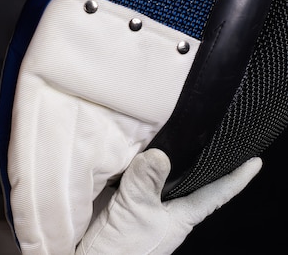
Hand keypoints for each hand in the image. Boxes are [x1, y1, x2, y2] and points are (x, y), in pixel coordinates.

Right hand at [76, 148, 261, 254]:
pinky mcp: (122, 201)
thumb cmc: (123, 249)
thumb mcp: (137, 213)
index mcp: (180, 216)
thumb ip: (146, 184)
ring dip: (161, 157)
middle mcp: (166, 209)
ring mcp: (144, 205)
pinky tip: (131, 148)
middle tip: (209, 135)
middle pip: (188, 180)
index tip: (255, 162)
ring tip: (169, 133)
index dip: (235, 178)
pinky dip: (133, 162)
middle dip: (198, 160)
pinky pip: (132, 176)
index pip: (215, 194)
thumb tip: (158, 154)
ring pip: (159, 176)